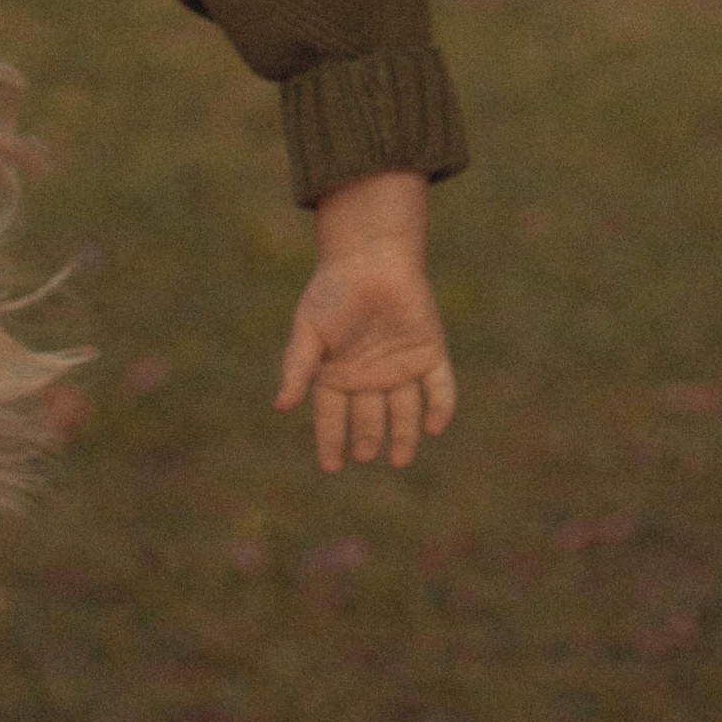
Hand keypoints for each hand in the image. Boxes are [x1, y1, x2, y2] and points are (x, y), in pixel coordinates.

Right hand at [274, 171, 456, 470]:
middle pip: (370, 420)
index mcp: (337, 375)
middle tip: (367, 453)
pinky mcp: (430, 353)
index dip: (331, 443)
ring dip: (406, 435)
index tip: (331, 467)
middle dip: (369, 439)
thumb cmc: (333, 291)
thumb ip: (297, 368)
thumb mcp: (309, 331)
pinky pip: (439, 387)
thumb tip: (280, 407)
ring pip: (406, 411)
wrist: (371, 254)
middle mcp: (370, 378)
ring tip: (400, 459)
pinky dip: (441, 407)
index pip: (333, 419)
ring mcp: (402, 367)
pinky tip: (435, 426)